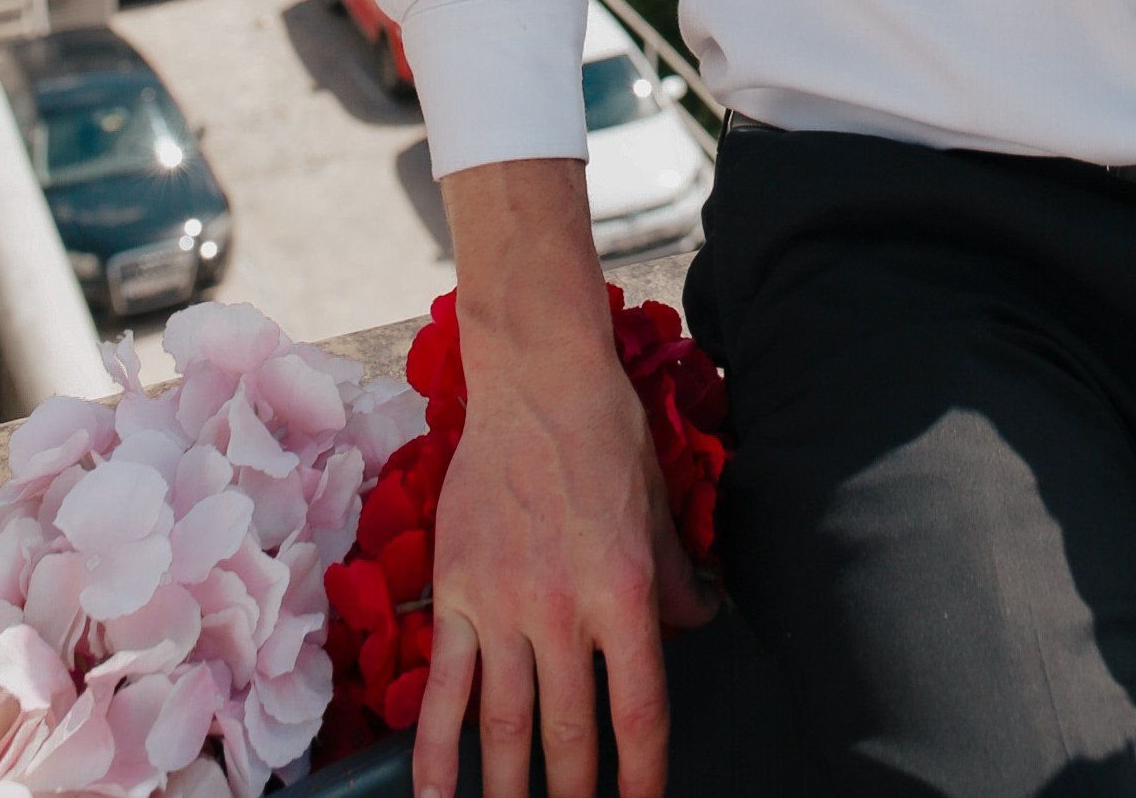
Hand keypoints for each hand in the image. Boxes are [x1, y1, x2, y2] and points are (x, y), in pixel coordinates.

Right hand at [416, 164, 715, 797]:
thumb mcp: (658, 504)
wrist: (536, 377)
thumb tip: (699, 622)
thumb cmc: (605, 433)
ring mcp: (504, 605)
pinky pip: (445, 689)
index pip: (640, 710)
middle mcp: (564, 608)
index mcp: (625, 589)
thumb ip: (676, 576)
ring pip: (505, 727)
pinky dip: (436, 751)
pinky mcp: (457, 593)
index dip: (642, 776)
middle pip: (571, 734)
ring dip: (510, 792)